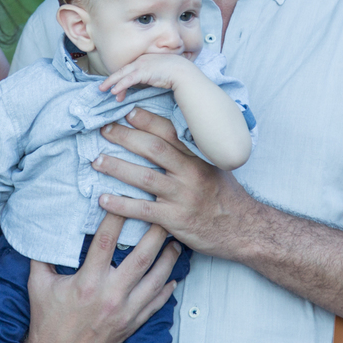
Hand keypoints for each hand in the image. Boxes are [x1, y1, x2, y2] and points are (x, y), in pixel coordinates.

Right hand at [21, 212, 180, 342]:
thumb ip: (42, 256)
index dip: (116, 218)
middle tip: (164, 215)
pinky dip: (167, 289)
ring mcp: (124, 312)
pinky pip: (156, 304)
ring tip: (176, 242)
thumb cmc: (46, 321)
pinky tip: (173, 276)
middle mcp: (110, 296)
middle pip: (141, 258)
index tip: (123, 199)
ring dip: (168, 259)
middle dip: (155, 234)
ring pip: (156, 280)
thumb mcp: (38, 285)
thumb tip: (41, 228)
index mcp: (87, 283)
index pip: (105, 242)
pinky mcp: (131, 325)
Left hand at [94, 107, 258, 258]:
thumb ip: (193, 154)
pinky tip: (103, 200)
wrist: (245, 230)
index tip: (128, 112)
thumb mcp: (215, 168)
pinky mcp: (176, 220)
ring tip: (97, 161)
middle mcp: (191, 173)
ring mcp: (183, 196)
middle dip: (126, 137)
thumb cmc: (226, 197)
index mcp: (199, 158)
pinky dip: (121, 204)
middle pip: (153, 149)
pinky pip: (143, 210)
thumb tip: (169, 137)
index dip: (148, 121)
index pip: (171, 133)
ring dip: (118, 168)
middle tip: (104, 130)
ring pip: (145, 178)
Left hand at [99, 53, 193, 100]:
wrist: (183, 71)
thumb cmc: (176, 72)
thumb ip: (152, 75)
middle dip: (111, 79)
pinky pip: (128, 79)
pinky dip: (120, 85)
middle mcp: (141, 60)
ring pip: (122, 74)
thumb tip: (148, 82)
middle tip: (102, 87)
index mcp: (145, 59)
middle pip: (122, 70)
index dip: (121, 78)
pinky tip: (114, 91)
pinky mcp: (143, 72)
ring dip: (111, 82)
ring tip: (103, 90)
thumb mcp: (161, 72)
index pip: (130, 69)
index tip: (116, 88)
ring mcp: (141, 65)